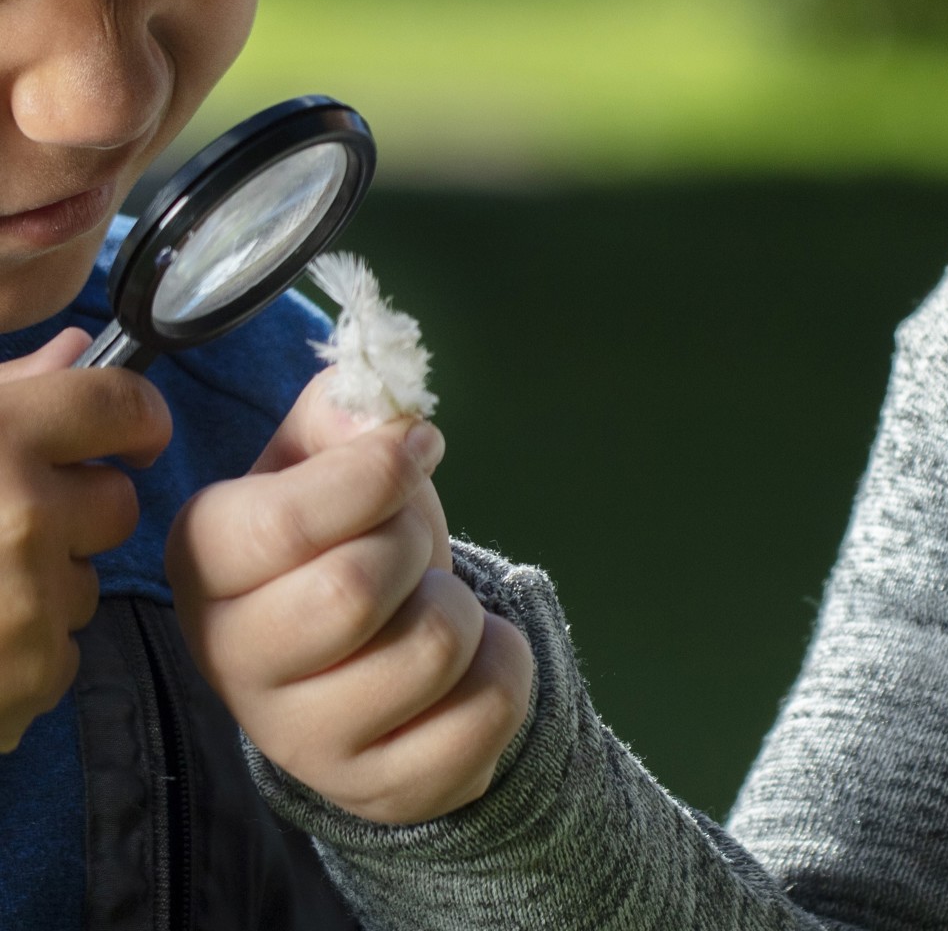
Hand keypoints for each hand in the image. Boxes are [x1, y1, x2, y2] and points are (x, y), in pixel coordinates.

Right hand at [0, 327, 170, 747]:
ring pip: (86, 582)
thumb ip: (4, 391)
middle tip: (0, 528)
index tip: (118, 437)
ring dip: (40, 587)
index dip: (129, 419)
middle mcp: (25, 514)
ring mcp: (28, 602)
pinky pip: (62, 654)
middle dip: (72, 512)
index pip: (125, 403)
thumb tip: (73, 350)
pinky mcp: (26, 678)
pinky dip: (21, 658)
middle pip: (116, 501)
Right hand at [167, 372, 532, 824]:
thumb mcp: (332, 451)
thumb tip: (370, 398)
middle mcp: (231, 657)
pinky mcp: (375, 787)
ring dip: (461, 606)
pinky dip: (502, 668)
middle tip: (411, 544)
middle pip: (357, 588)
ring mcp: (299, 738)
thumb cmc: (349, 533)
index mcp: (207, 558)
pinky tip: (463, 665)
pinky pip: (483, 713)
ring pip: (431, 648)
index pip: (287, 520)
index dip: (380, 470)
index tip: (416, 448)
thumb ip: (346, 407)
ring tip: (428, 606)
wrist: (376, 651)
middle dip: (414, 542)